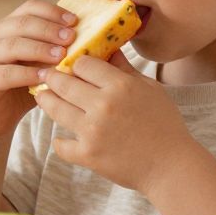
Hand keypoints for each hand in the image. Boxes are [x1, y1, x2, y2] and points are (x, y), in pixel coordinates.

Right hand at [0, 0, 78, 137]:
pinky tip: (45, 77)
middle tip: (71, 37)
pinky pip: (6, 73)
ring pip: (12, 45)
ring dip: (39, 48)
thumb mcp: (43, 62)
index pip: (30, 7)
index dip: (53, 12)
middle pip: (21, 23)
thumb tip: (97, 37)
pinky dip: (27, 74)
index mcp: (8, 26)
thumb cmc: (25, 85)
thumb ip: (59, 48)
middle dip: (49, 28)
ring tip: (61, 55)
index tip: (76, 21)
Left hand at [33, 51, 196, 192]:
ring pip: (55, 108)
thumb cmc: (165, 125)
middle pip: (63, 83)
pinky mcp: (87, 154)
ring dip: (47, 101)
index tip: (72, 66)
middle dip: (52, 77)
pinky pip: (61, 144)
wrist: (172, 167)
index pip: (82, 63)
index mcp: (120, 86)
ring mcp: (92, 131)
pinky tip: (62, 138)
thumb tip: (109, 48)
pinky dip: (60, 142)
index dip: (76, 63)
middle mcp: (103, 105)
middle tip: (45, 76)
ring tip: (43, 97)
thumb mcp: (150, 90)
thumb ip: (125, 69)